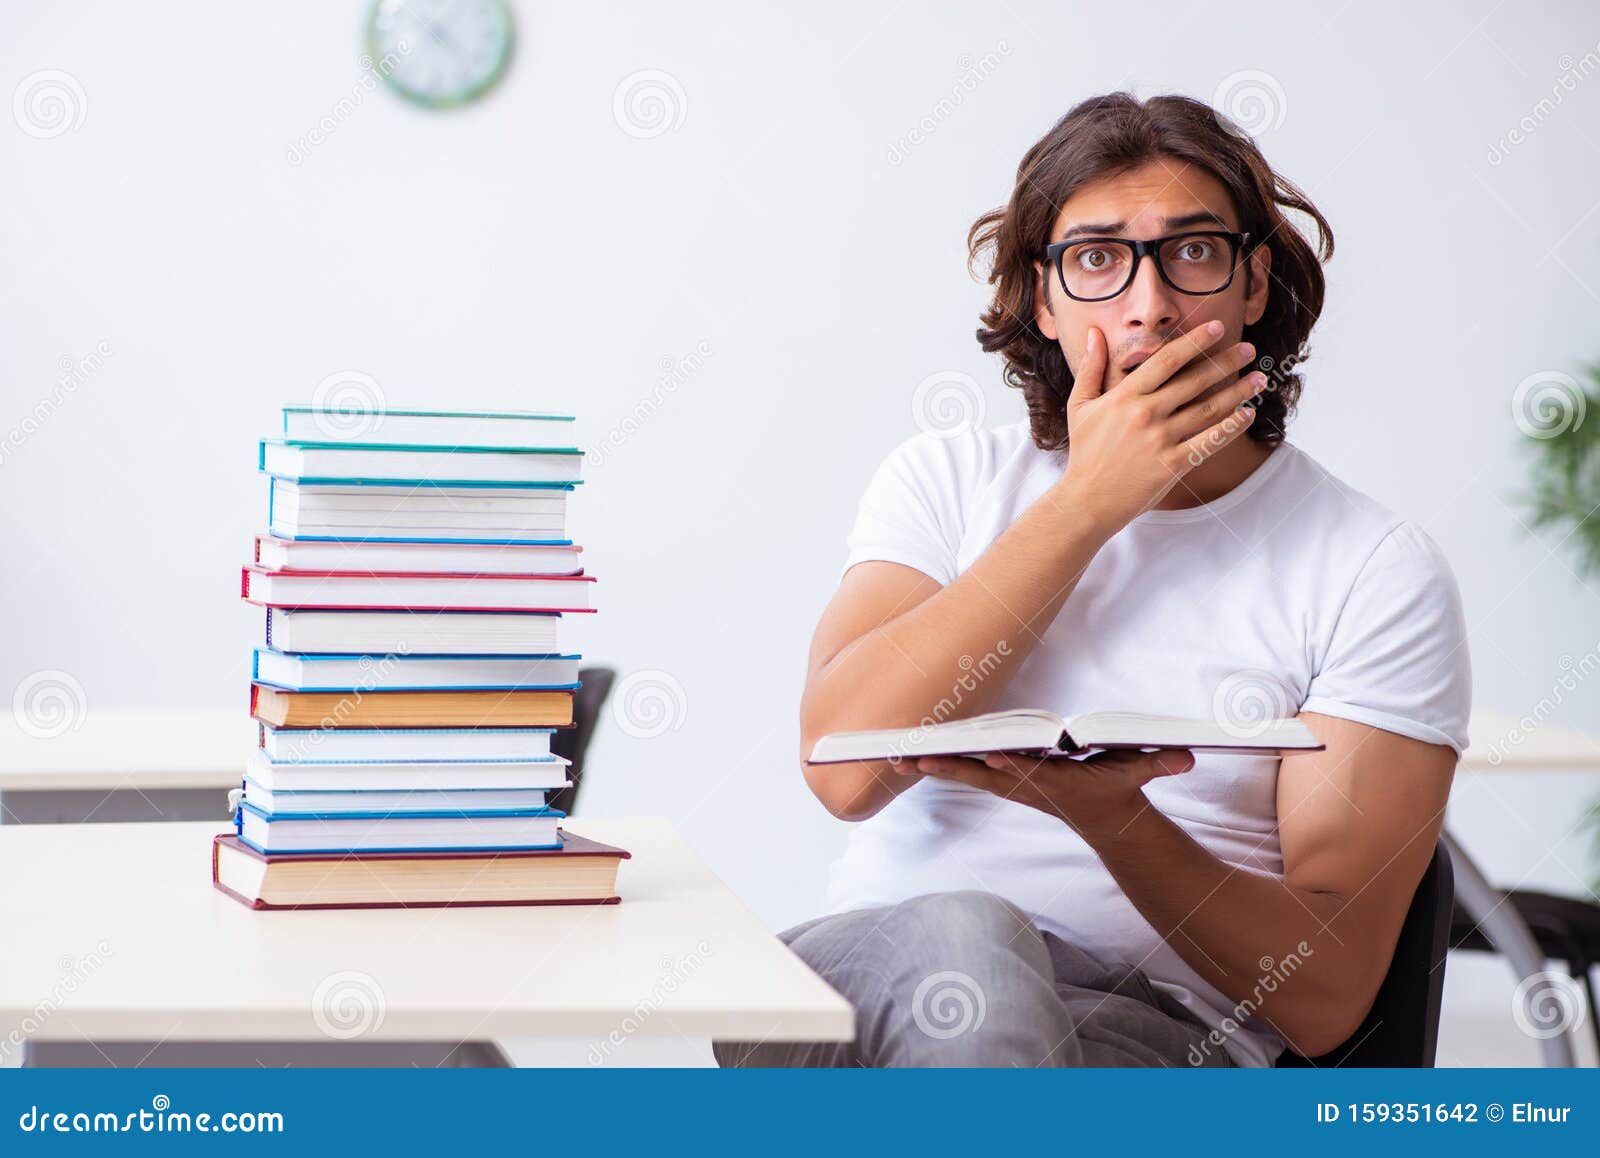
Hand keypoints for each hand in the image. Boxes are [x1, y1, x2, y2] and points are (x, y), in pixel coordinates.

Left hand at [909, 748, 1194, 841]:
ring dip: (931, 765)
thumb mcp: (1138, 774)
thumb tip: (1186, 756)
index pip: (1031, 775)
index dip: (1011, 768)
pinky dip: (936, 762)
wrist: (1105, 822)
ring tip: (893, 756)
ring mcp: (1010, 785)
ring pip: (964, 772)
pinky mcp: (1001, 781)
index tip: (990, 760)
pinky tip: (905, 756)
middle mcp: (1026, 785)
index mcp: (1056, 782)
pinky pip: (963, 769)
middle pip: (983, 774)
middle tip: (915, 757)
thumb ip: (1157, 763)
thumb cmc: (1117, 789)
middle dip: (951, 766)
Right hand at [1058, 320, 1264, 529]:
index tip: (1217, 328)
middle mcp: (1145, 414)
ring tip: (1260, 379)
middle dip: (1226, 361)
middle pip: (1195, 380)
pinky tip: (1247, 414)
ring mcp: (1161, 440)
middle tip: (1248, 349)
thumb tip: (1094, 333)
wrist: (1088, 500)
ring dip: (1238, 391)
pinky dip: (1231, 427)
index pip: (1166, 359)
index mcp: (1124, 396)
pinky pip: (1210, 441)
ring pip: (1208, 409)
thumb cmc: (1085, 452)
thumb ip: (1090, 368)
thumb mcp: (1080, 406)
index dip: (1195, 341)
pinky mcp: (1173, 464)